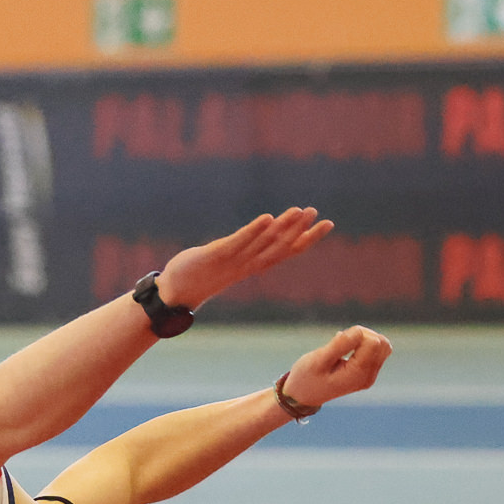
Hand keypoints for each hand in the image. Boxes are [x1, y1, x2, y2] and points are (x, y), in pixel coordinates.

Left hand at [155, 207, 332, 308]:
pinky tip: (267, 217)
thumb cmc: (200, 275)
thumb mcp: (228, 261)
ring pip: (263, 244)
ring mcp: (233, 260)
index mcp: (252, 265)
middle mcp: (247, 264)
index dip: (308, 239)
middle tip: (317, 213)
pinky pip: (238, 243)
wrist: (175, 292)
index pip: (286, 251)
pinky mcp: (216, 255)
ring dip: (283, 227)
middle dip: (300, 231)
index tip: (328, 224)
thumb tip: (257, 238)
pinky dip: (253, 231)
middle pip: (280, 247)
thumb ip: (244, 250)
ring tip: (299, 210)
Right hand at [282, 325, 391, 407]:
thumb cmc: (306, 377)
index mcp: (358, 374)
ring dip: (365, 339)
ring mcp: (369, 376)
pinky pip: (377, 351)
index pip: (374, 342)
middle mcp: (368, 377)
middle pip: (381, 343)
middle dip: (363, 334)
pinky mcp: (367, 373)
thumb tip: (358, 331)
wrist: (302, 395)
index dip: (357, 333)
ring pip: (383, 346)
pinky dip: (365, 344)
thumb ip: (339, 345)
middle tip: (341, 340)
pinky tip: (348, 349)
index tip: (338, 340)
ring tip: (344, 345)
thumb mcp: (318, 360)